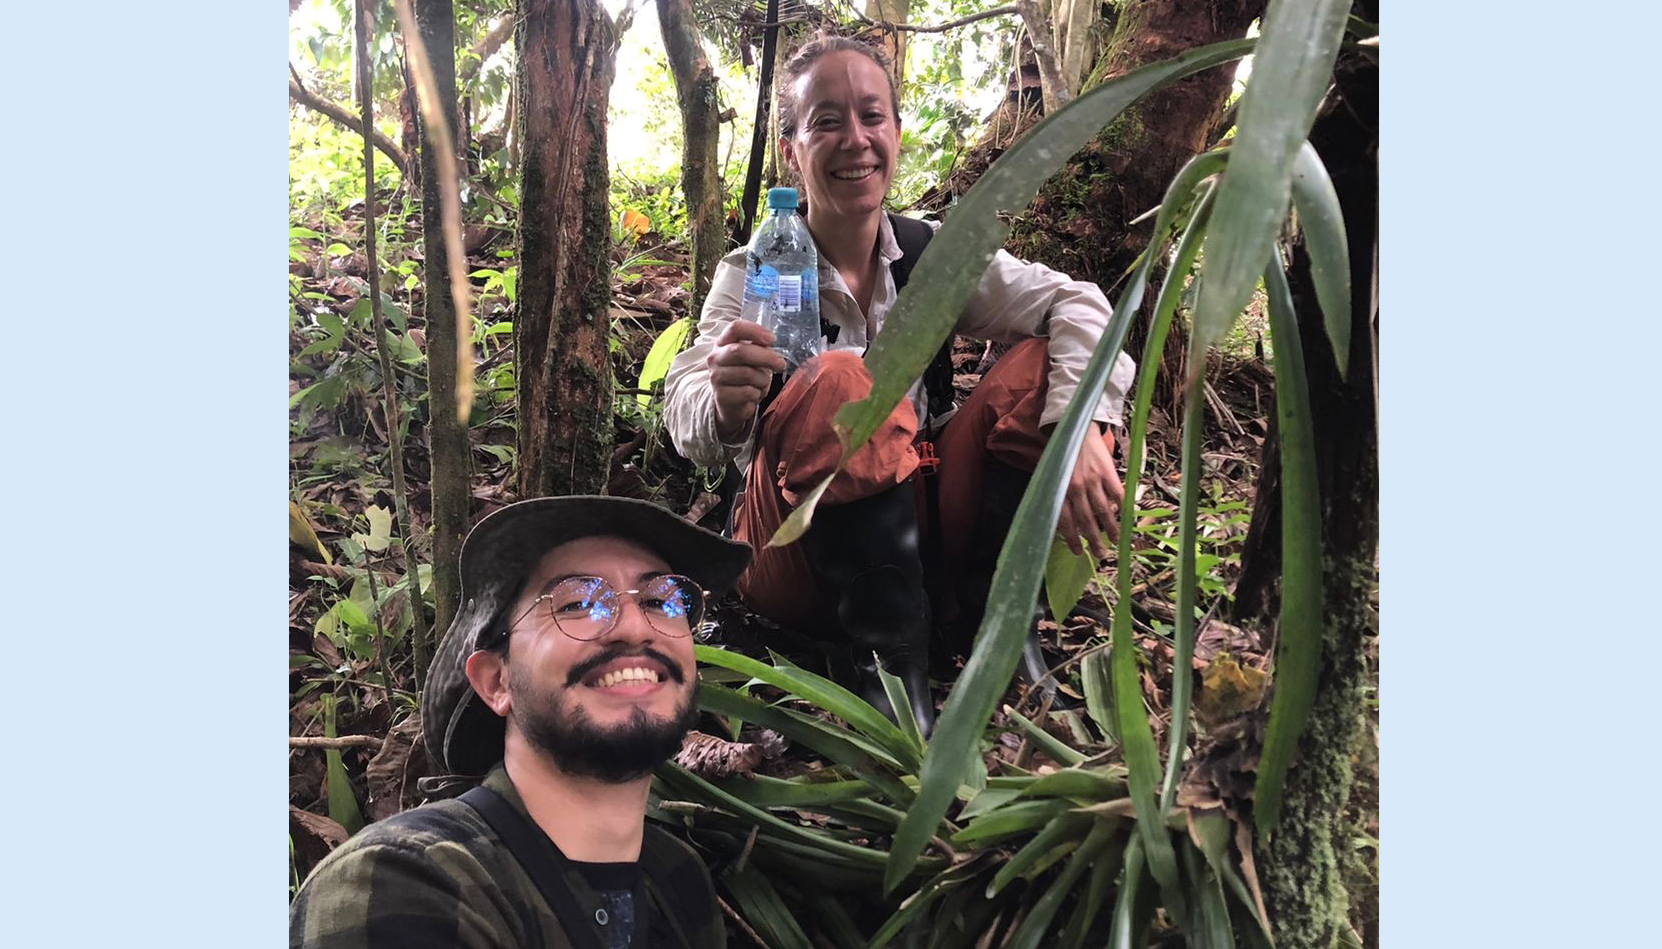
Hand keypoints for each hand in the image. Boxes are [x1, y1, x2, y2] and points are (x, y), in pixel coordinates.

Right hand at [707, 319, 788, 441]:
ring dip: (763, 380)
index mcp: (723, 342)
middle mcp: (715, 358)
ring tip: (762, 383)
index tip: (772, 339)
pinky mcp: (721, 396)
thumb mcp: (751, 358)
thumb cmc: (745, 376)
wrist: (732, 403)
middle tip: (780, 363)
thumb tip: (773, 346)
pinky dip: (758, 393)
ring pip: (747, 374)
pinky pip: (748, 392)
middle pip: (740, 351)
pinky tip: (754, 394)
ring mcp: (716, 377)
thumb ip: (759, 348)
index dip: (755, 331)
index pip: (735, 328)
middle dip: (766, 357)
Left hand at [1055, 426, 1123, 559]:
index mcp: (1059, 489)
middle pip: (1086, 521)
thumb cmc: (1064, 458)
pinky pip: (1117, 496)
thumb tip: (1065, 524)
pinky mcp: (1108, 472)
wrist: (1079, 431)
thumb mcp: (1054, 476)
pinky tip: (1124, 519)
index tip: (1077, 552)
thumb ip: (1059, 497)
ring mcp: (1093, 480)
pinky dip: (1121, 509)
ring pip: (1103, 512)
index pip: (1064, 521)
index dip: (1071, 539)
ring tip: (1115, 541)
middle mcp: (1075, 487)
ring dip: (1110, 529)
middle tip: (1100, 555)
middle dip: (1093, 541)